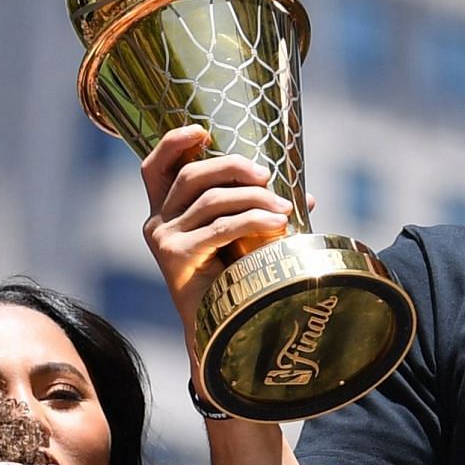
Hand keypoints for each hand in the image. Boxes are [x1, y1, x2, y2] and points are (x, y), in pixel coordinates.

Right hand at [139, 126, 293, 335]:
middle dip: (233, 167)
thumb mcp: (244, 239)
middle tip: (268, 176)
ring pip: (210, 200)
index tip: (203, 131)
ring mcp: (163, 239)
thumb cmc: (234, 283)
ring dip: (253, 198)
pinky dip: (252, 220)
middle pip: (191, 175)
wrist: (219, 333)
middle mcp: (158, 222)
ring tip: (284, 209)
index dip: (174, 142)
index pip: (156, 167)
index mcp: (166, 212)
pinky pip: (219, 227)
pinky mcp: (176, 257)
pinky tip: (277, 224)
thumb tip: (308, 197)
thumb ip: (262, 212)